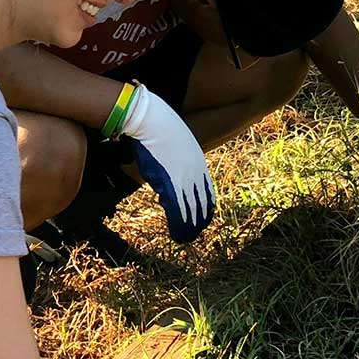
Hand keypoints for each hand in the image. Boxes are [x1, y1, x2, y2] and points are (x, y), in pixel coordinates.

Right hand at [116, 83, 215, 243]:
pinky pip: (179, 210)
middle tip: (195, 234)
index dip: (205, 207)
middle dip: (199, 221)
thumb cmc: (157, 127)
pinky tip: (178, 234)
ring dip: (189, 228)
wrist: (151, 119)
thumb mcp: (173, 143)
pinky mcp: (171, 183)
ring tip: (186, 239)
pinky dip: (179, 225)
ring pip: (192, 210)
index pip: (207, 191)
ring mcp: (184, 178)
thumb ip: (175, 158)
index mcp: (197, 162)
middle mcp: (196, 173)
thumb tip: (169, 168)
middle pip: (202, 204)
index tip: (203, 218)